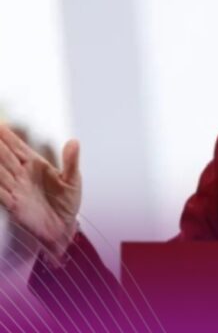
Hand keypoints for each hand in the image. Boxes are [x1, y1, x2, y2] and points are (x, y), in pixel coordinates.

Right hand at [0, 125, 81, 262]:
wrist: (63, 228)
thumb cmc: (67, 203)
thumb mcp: (73, 180)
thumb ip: (71, 161)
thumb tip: (74, 142)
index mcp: (35, 165)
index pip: (18, 148)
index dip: (8, 136)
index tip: (1, 124)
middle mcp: (22, 175)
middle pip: (5, 156)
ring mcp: (16, 188)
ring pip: (0, 172)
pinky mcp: (14, 204)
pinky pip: (1, 193)